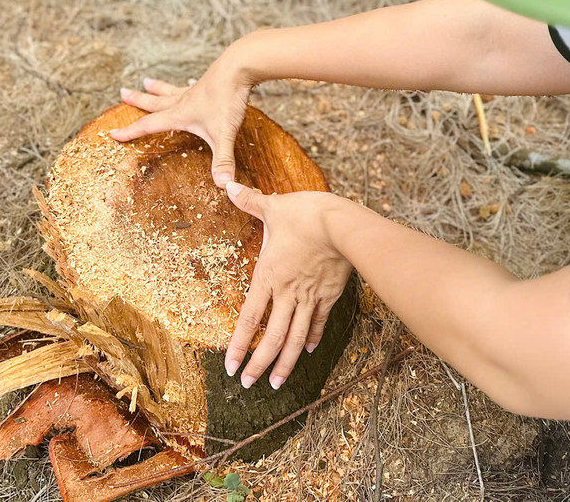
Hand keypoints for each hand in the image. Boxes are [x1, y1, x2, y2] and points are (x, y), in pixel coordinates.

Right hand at [110, 45, 254, 186]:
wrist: (240, 66)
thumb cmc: (228, 99)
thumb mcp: (224, 134)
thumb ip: (222, 160)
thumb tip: (223, 185)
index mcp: (180, 114)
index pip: (149, 125)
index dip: (130, 132)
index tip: (112, 134)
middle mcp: (183, 101)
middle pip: (155, 102)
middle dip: (137, 100)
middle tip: (122, 92)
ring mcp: (196, 90)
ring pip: (171, 90)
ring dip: (158, 88)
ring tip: (146, 81)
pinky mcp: (209, 81)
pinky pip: (193, 85)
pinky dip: (188, 85)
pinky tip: (190, 82)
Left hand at [222, 183, 352, 389]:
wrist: (342, 224)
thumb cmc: (305, 214)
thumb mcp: (273, 206)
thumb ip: (250, 201)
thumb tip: (228, 184)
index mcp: (268, 276)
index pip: (249, 319)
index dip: (239, 345)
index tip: (230, 367)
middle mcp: (287, 293)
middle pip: (272, 337)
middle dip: (258, 364)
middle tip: (248, 385)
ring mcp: (310, 297)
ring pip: (296, 338)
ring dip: (285, 362)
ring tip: (276, 383)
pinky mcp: (329, 295)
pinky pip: (319, 322)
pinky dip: (313, 338)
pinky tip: (310, 352)